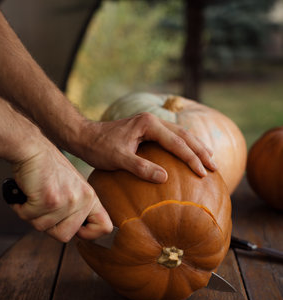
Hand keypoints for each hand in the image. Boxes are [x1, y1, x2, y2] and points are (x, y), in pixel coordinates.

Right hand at [11, 139, 111, 242]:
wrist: (32, 149)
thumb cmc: (47, 169)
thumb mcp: (72, 188)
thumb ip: (76, 209)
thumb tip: (75, 233)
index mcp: (90, 197)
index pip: (104, 227)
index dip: (88, 234)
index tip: (75, 229)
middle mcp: (82, 199)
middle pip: (65, 236)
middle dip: (48, 225)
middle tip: (43, 207)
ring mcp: (67, 200)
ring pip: (44, 228)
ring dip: (32, 215)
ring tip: (34, 196)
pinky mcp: (49, 199)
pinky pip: (29, 217)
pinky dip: (21, 208)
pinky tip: (26, 193)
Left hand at [77, 113, 216, 182]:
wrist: (85, 137)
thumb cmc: (99, 148)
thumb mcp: (119, 159)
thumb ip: (141, 167)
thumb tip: (165, 178)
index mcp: (148, 124)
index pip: (177, 142)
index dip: (191, 158)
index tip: (203, 172)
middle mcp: (152, 120)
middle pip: (184, 135)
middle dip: (200, 151)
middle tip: (214, 167)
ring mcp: (151, 124)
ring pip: (180, 135)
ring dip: (195, 147)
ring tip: (210, 160)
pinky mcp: (148, 131)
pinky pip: (171, 138)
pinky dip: (184, 147)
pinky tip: (189, 155)